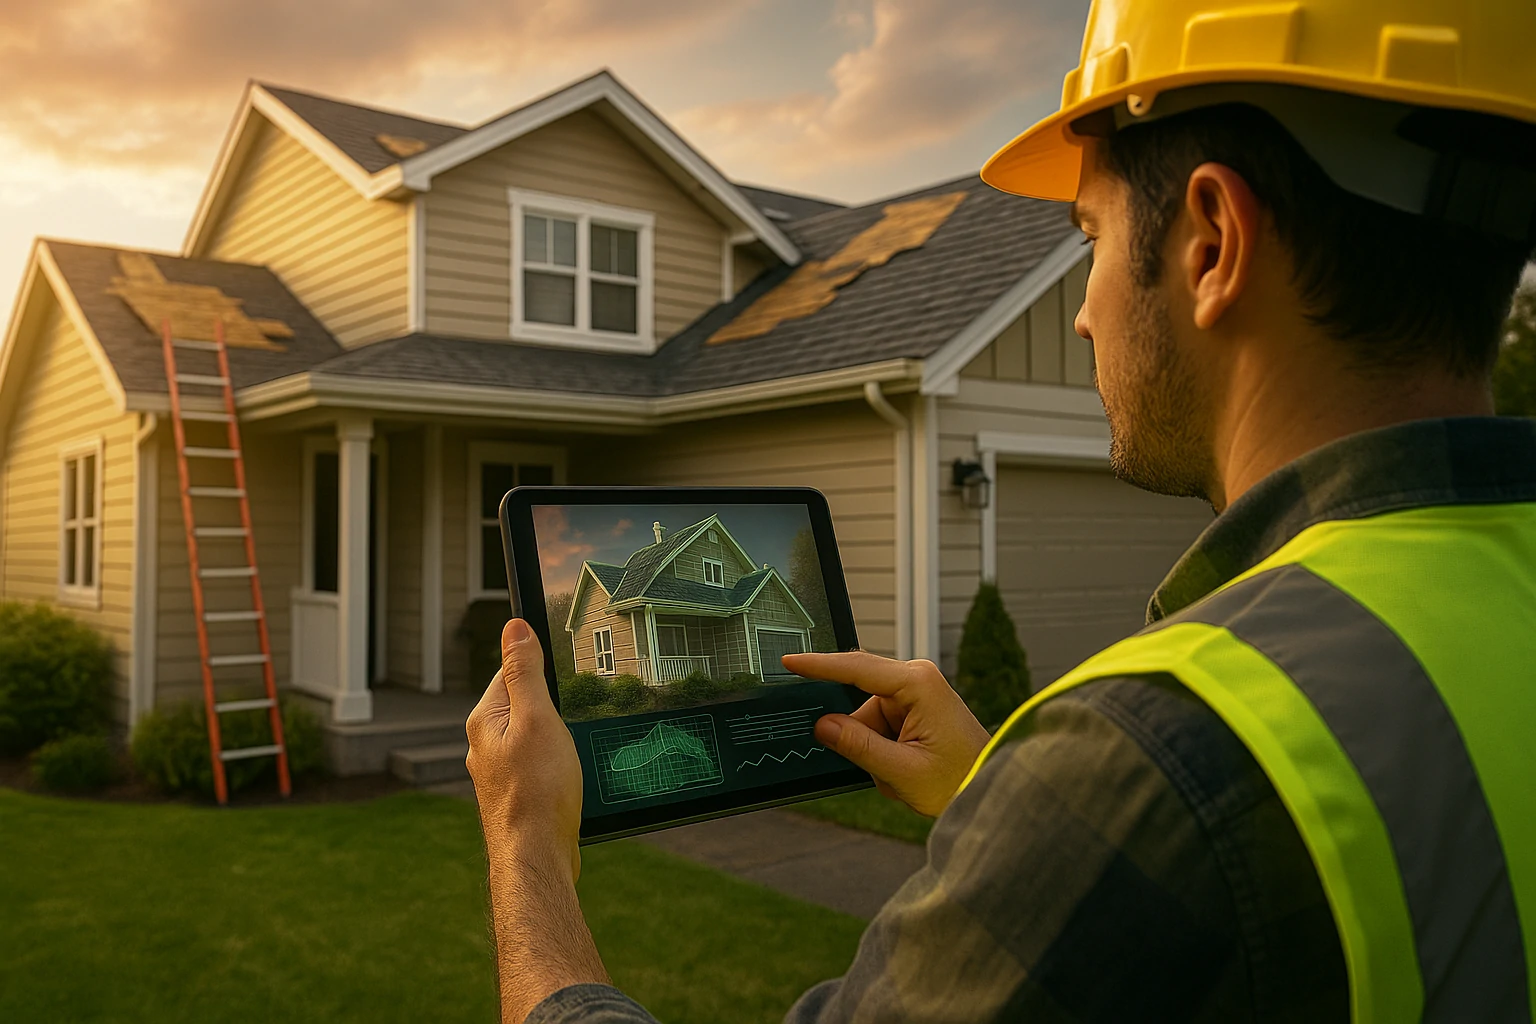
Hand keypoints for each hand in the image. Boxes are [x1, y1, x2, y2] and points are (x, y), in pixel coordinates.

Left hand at [466, 618, 583, 880]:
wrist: (537, 859)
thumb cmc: (539, 791)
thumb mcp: (538, 718)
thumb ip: (525, 673)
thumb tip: (514, 627)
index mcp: (485, 721)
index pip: (511, 672)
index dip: (540, 668)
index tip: (565, 670)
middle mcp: (485, 746)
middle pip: (521, 704)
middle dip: (549, 704)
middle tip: (574, 713)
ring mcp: (499, 774)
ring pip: (530, 737)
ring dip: (553, 737)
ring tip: (573, 747)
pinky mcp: (515, 797)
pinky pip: (535, 765)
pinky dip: (553, 764)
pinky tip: (568, 776)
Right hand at [782, 652, 989, 816]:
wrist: (992, 790)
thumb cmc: (960, 780)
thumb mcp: (902, 771)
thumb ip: (858, 746)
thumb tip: (822, 724)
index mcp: (918, 683)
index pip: (856, 667)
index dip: (819, 665)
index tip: (789, 660)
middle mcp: (917, 679)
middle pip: (858, 700)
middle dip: (861, 738)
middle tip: (879, 767)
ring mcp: (916, 693)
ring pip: (866, 719)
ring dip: (875, 751)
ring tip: (903, 776)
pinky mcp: (915, 709)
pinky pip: (879, 727)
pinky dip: (883, 752)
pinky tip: (904, 770)